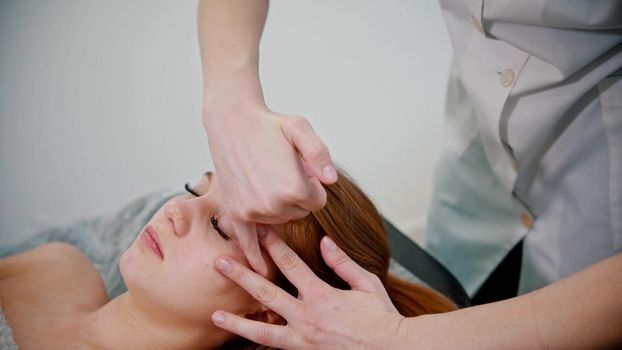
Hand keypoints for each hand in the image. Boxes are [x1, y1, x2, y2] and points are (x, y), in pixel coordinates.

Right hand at [203, 88, 336, 275]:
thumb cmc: (268, 125)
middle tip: (282, 170)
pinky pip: (248, 242)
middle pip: (299, 212)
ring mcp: (252, 211)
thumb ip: (320, 155)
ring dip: (278, 206)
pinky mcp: (235, 213)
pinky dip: (255, 256)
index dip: (312, 185)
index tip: (300, 169)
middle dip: (296, 195)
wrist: (230, 123)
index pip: (318, 202)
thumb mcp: (300, 128)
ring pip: (279, 221)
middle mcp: (273, 204)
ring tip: (267, 179)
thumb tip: (332, 181)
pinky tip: (261, 270)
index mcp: (294, 187)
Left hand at [211, 227, 403, 349]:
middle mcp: (307, 317)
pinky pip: (276, 347)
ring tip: (216, 315)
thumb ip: (342, 262)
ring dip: (237, 322)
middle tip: (220, 263)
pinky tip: (244, 336)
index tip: (258, 231)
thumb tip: (325, 242)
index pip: (290, 265)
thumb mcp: (366, 283)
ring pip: (263, 330)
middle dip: (241, 276)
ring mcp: (303, 339)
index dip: (272, 246)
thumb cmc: (381, 318)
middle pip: (266, 293)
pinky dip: (258, 341)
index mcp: (322, 296)